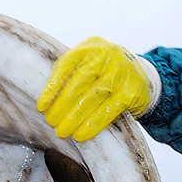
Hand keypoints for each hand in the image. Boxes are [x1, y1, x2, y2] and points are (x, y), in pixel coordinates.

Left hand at [37, 37, 159, 140]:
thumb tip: (45, 103)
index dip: (52, 88)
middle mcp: (106, 55)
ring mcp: (120, 72)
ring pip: (92, 98)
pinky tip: (81, 134)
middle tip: (51, 122)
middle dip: (62, 106)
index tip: (41, 107)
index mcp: (89, 47)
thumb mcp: (87, 64)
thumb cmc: (104, 72)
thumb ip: (69, 75)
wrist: (140, 75)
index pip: (65, 66)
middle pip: (78, 83)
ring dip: (74, 118)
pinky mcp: (130, 91)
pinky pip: (108, 110)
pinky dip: (93, 125)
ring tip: (62, 132)